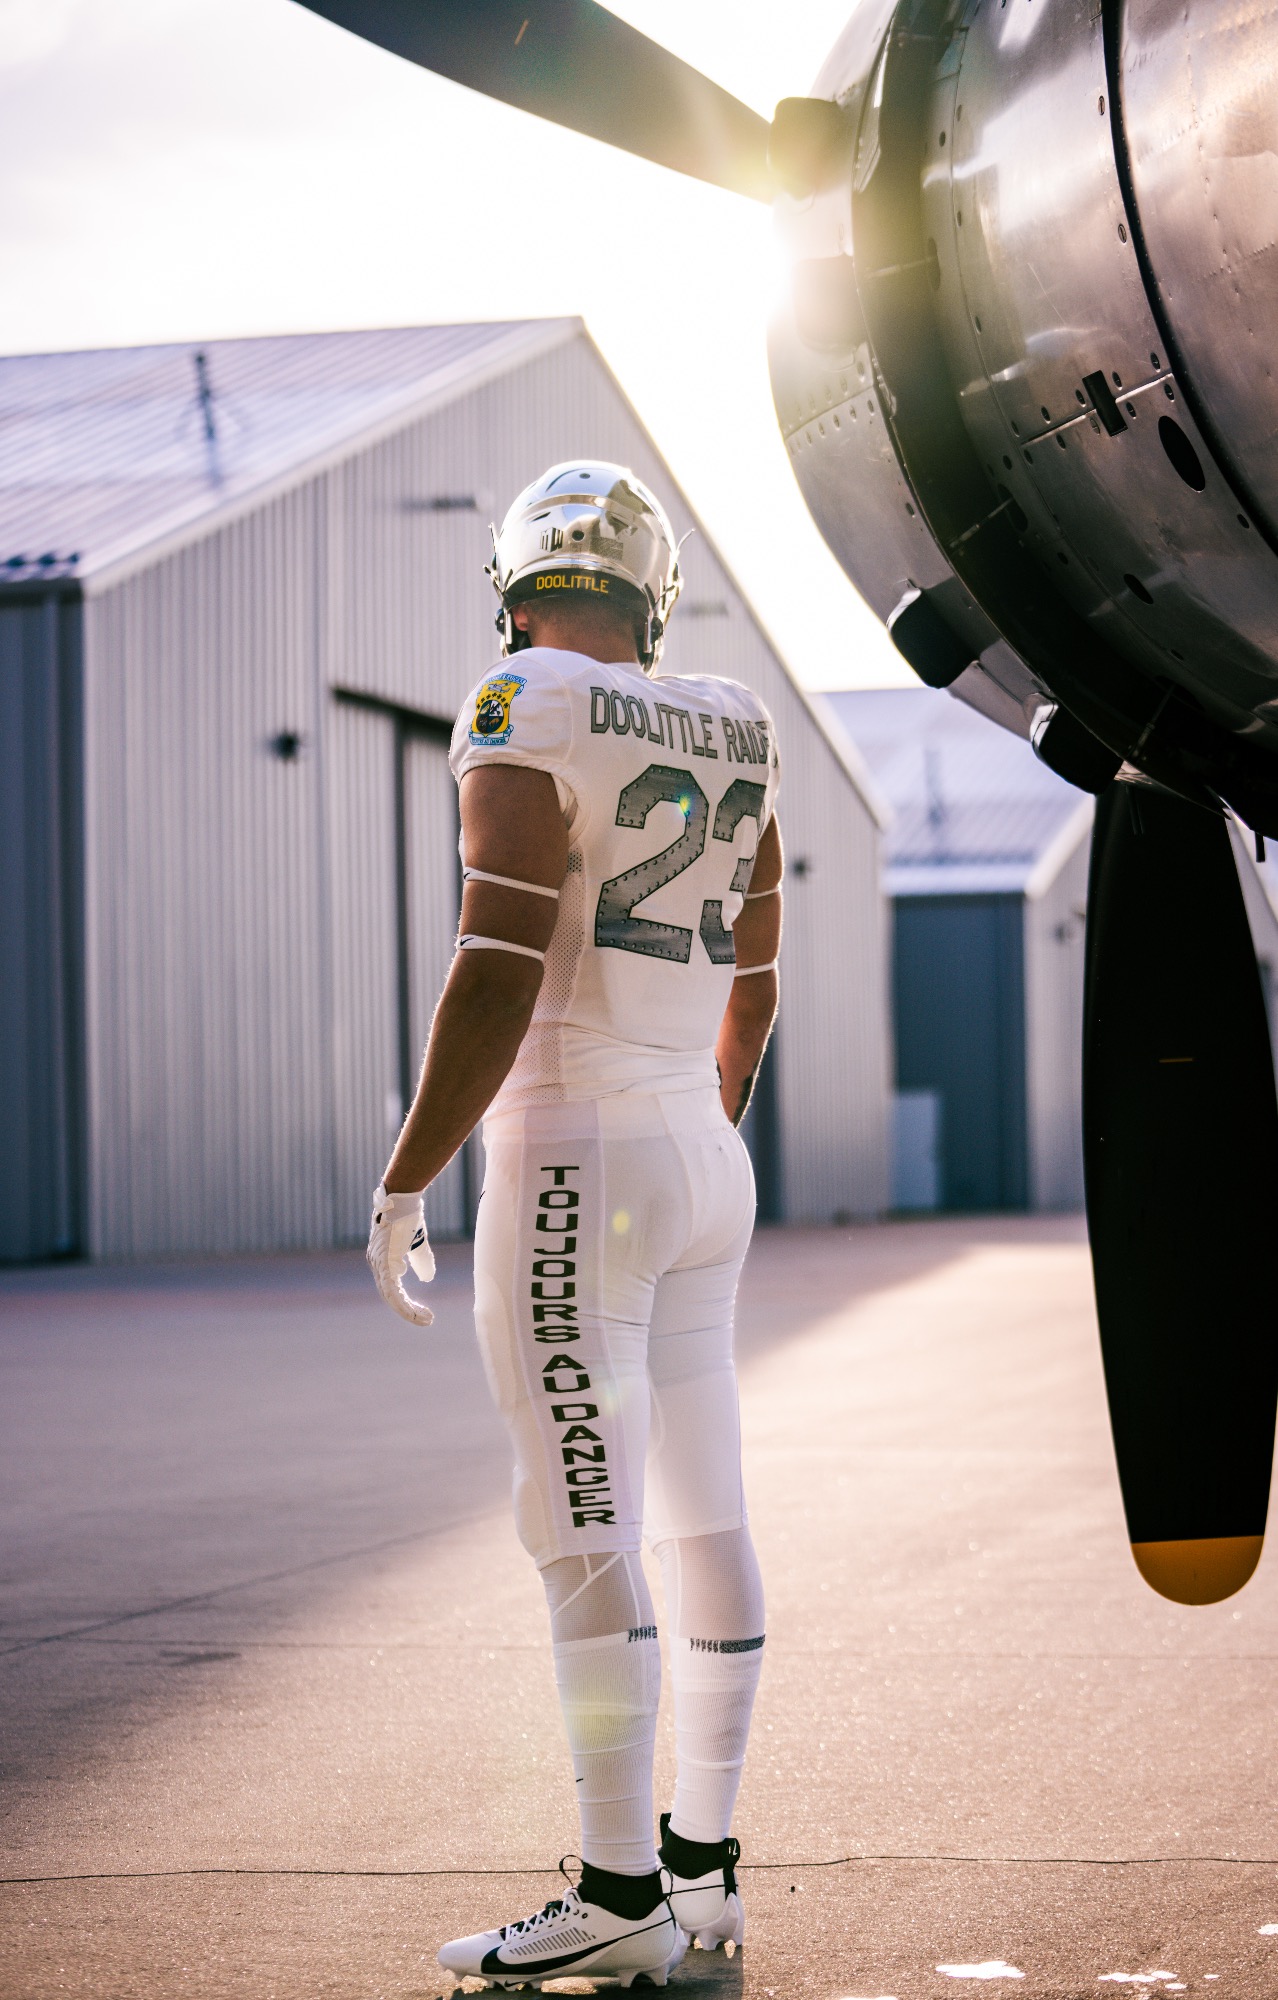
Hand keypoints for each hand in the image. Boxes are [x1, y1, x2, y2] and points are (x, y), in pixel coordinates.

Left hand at [367, 1183, 435, 1325]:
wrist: (403, 1198)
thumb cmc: (408, 1215)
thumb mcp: (416, 1242)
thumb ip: (420, 1260)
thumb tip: (427, 1278)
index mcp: (382, 1260)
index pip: (391, 1288)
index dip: (406, 1302)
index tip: (423, 1311)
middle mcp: (377, 1264)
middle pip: (390, 1296)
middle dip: (409, 1311)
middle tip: (427, 1320)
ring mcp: (378, 1263)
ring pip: (391, 1297)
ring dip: (409, 1311)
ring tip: (426, 1319)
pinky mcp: (384, 1263)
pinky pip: (392, 1291)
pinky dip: (405, 1304)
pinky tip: (417, 1311)